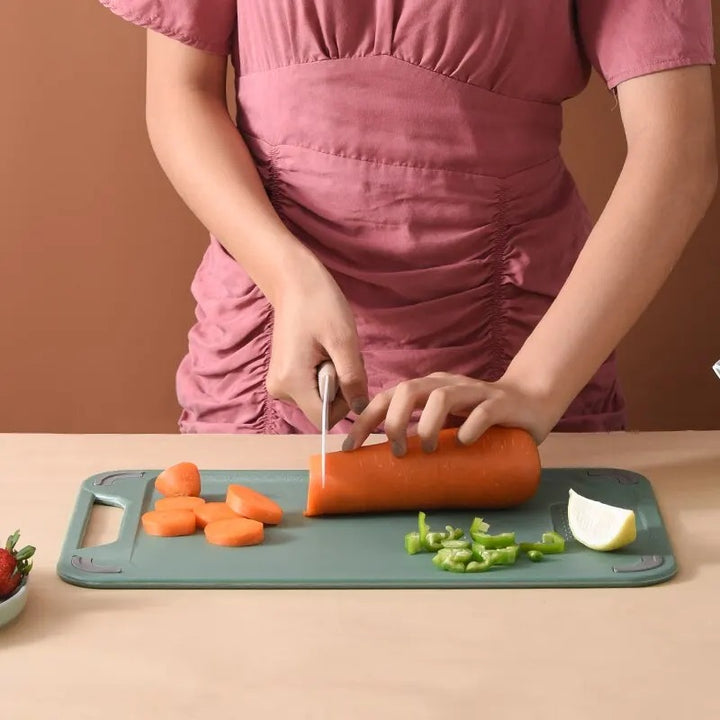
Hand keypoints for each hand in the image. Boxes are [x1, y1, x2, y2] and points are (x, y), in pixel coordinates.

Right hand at [266, 258, 368, 429]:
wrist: (294, 282)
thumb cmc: (320, 305)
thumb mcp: (344, 341)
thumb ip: (352, 378)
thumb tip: (359, 408)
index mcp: (291, 382)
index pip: (325, 418)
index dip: (345, 402)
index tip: (348, 370)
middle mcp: (279, 390)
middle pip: (322, 409)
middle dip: (340, 387)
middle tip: (340, 353)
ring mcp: (278, 384)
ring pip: (319, 399)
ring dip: (334, 380)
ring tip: (331, 349)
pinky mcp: (283, 377)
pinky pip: (312, 389)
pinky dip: (324, 375)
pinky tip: (323, 351)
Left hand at [343, 372, 561, 454]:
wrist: (531, 401)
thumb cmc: (480, 418)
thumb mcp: (446, 425)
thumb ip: (423, 435)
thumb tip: (387, 467)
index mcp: (428, 389)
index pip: (388, 396)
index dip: (366, 419)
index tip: (351, 446)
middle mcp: (447, 384)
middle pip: (409, 390)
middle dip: (394, 420)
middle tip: (396, 450)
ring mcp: (474, 391)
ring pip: (442, 396)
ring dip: (427, 424)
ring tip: (427, 449)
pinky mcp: (501, 403)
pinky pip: (483, 410)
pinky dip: (470, 427)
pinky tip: (463, 442)